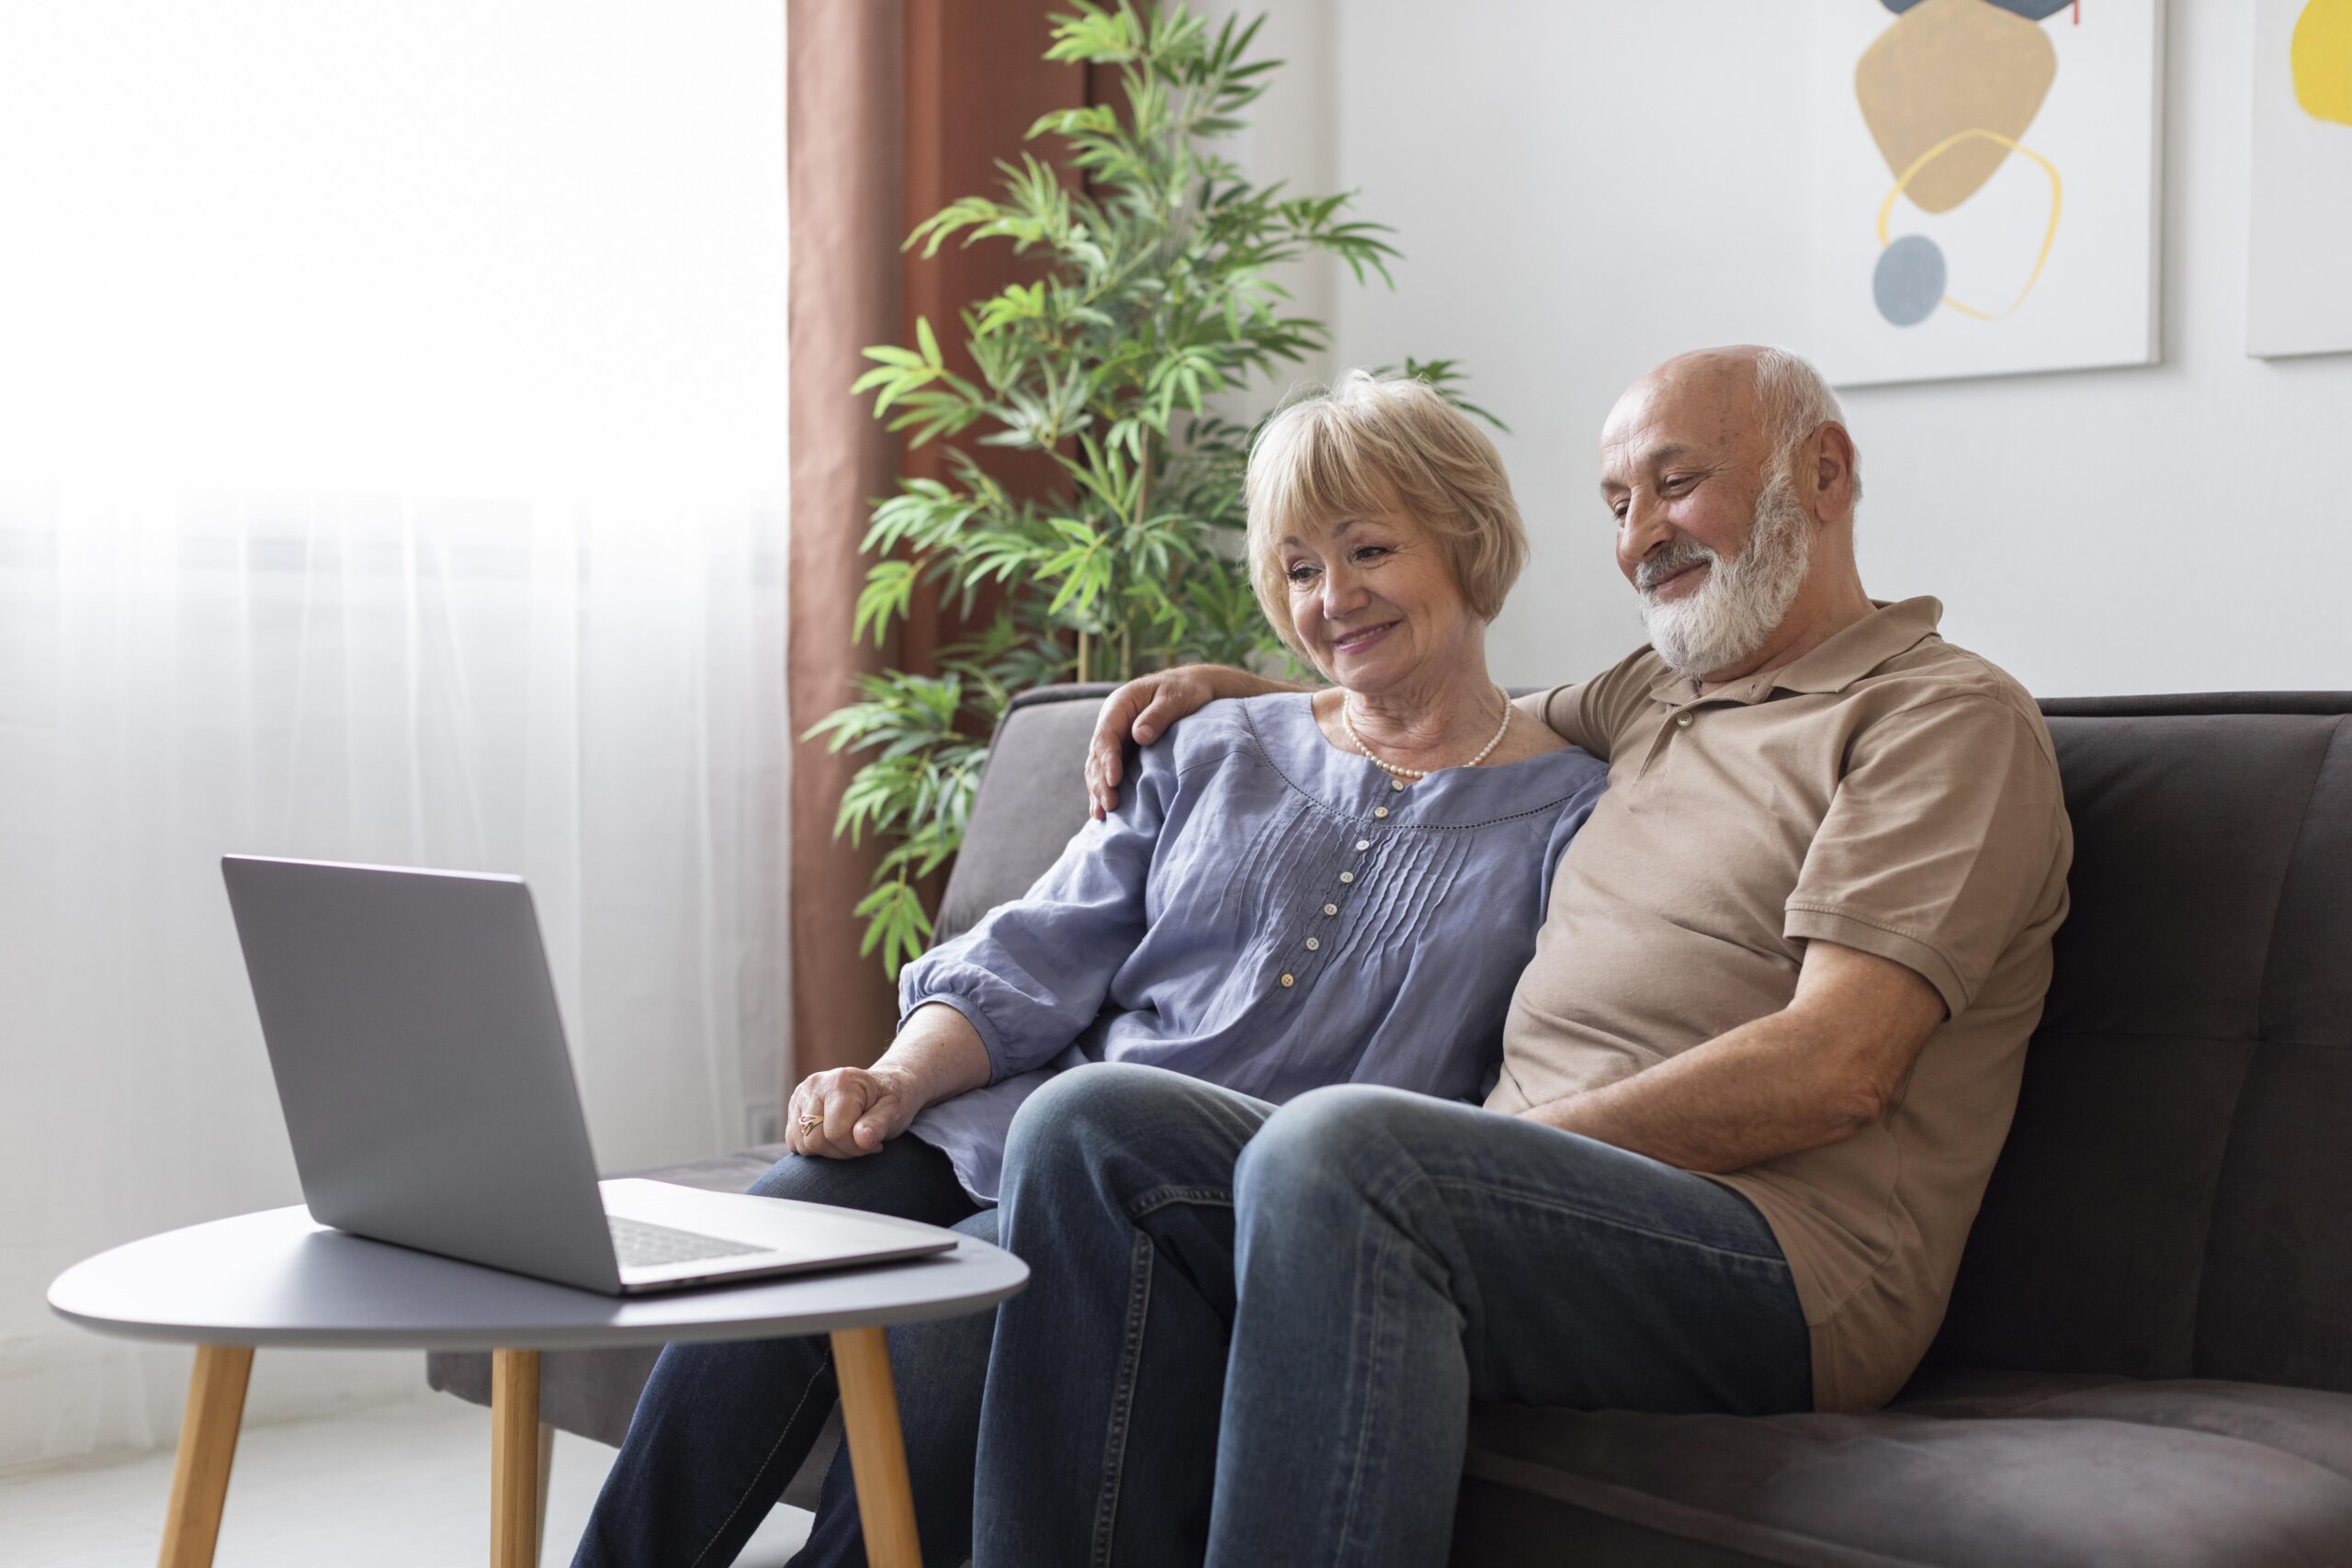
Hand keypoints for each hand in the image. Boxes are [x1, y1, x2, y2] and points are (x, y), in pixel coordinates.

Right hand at [787, 1065, 917, 1158]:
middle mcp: (815, 1084)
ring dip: (828, 1151)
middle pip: (814, 1141)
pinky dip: (814, 1148)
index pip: (835, 1132)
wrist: (882, 1086)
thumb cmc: (890, 1100)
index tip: (873, 1143)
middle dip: (841, 1151)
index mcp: (842, 1082)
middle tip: (862, 1143)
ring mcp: (801, 1095)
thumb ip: (878, 1125)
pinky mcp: (794, 1108)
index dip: (855, 1148)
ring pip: (802, 1145)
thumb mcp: (894, 1111)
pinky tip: (834, 1137)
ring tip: (849, 1139)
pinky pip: (794, 1142)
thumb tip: (862, 1139)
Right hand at [1083, 665, 1224, 818]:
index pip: (1106, 736)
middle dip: (1101, 782)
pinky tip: (1102, 812)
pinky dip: (1105, 790)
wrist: (1192, 688)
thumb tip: (1139, 736)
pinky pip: (1108, 772)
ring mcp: (1116, 738)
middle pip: (1098, 755)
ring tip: (1102, 815)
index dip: (1108, 759)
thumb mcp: (1175, 698)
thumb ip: (1158, 715)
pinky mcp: (1124, 751)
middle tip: (1110, 806)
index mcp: (1119, 705)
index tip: (1114, 780)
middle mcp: (1112, 723)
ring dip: (1099, 790)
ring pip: (1098, 767)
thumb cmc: (1184, 690)